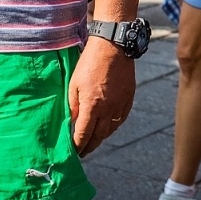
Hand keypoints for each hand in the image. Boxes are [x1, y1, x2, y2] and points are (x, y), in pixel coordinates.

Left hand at [67, 36, 135, 156]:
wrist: (112, 46)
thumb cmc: (89, 63)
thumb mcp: (74, 84)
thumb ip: (73, 106)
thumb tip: (71, 123)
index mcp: (91, 106)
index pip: (83, 134)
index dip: (78, 146)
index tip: (73, 152)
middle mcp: (108, 109)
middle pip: (99, 136)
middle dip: (90, 146)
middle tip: (83, 152)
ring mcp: (120, 104)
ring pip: (111, 130)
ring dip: (102, 138)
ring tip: (94, 141)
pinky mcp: (129, 98)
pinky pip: (121, 118)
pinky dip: (114, 126)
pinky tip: (108, 127)